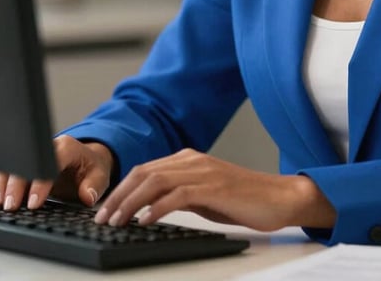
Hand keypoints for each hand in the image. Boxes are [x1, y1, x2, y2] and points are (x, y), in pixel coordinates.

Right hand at [0, 135, 113, 210]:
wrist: (86, 159)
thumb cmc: (91, 168)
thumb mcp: (100, 176)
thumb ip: (95, 186)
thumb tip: (88, 196)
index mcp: (65, 147)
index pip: (49, 162)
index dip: (40, 183)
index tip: (33, 203)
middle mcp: (47, 146)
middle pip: (25, 161)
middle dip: (15, 185)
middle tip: (9, 206)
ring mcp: (32, 151)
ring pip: (10, 162)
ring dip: (1, 182)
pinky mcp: (23, 159)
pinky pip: (4, 165)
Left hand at [93, 148, 335, 231]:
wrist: (279, 197)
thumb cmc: (244, 199)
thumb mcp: (205, 195)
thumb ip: (180, 194)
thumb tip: (150, 207)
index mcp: (189, 159)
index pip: (145, 170)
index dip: (121, 188)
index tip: (104, 209)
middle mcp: (193, 160)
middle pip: (145, 173)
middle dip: (118, 195)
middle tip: (101, 218)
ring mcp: (204, 171)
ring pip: (156, 181)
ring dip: (131, 202)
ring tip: (116, 221)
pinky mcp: (214, 186)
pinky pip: (178, 194)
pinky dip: (158, 206)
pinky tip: (145, 220)